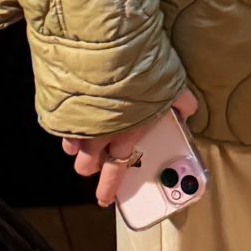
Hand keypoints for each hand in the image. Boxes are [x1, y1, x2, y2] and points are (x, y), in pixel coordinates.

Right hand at [60, 87, 198, 207]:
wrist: (108, 51)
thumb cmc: (141, 74)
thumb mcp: (170, 87)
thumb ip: (181, 102)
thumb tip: (188, 109)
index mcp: (125, 136)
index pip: (116, 172)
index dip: (109, 188)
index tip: (105, 199)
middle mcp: (97, 136)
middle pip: (86, 165)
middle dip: (91, 167)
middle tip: (97, 163)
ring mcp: (77, 122)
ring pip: (72, 147)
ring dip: (79, 146)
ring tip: (85, 139)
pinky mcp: (63, 106)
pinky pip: (62, 124)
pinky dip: (68, 124)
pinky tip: (74, 115)